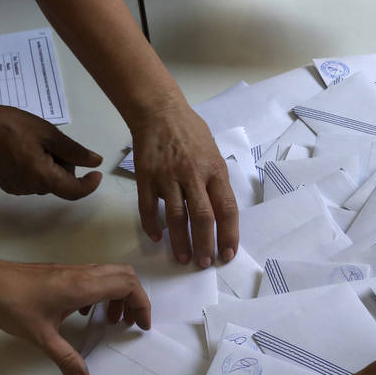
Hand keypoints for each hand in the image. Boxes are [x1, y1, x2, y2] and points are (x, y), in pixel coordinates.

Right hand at [0, 104, 102, 199]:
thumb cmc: (12, 126)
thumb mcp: (49, 134)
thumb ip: (74, 151)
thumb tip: (95, 163)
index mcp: (42, 177)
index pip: (74, 191)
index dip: (89, 184)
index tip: (96, 173)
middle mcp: (30, 189)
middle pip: (60, 183)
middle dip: (64, 165)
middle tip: (51, 142)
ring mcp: (18, 189)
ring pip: (48, 181)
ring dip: (50, 166)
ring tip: (35, 144)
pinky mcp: (8, 185)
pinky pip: (33, 180)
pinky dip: (37, 169)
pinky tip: (25, 151)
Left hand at [0, 257, 150, 374]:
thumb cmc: (11, 304)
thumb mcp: (41, 337)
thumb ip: (66, 359)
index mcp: (83, 287)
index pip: (128, 286)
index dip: (141, 304)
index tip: (140, 325)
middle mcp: (82, 274)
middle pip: (125, 275)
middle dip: (134, 298)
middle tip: (130, 322)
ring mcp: (72, 270)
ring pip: (110, 274)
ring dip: (118, 296)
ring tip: (111, 321)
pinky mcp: (62, 272)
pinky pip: (94, 277)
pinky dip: (101, 293)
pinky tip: (86, 313)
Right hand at [131, 104, 238, 268]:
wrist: (159, 111)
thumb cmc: (190, 132)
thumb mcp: (213, 153)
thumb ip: (217, 181)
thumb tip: (222, 212)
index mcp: (214, 170)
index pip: (226, 208)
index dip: (229, 234)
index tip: (228, 254)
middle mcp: (193, 175)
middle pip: (202, 217)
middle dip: (205, 244)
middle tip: (205, 264)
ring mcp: (167, 176)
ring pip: (175, 216)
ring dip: (180, 241)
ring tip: (183, 259)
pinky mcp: (146, 176)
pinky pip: (147, 206)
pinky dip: (151, 225)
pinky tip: (156, 238)